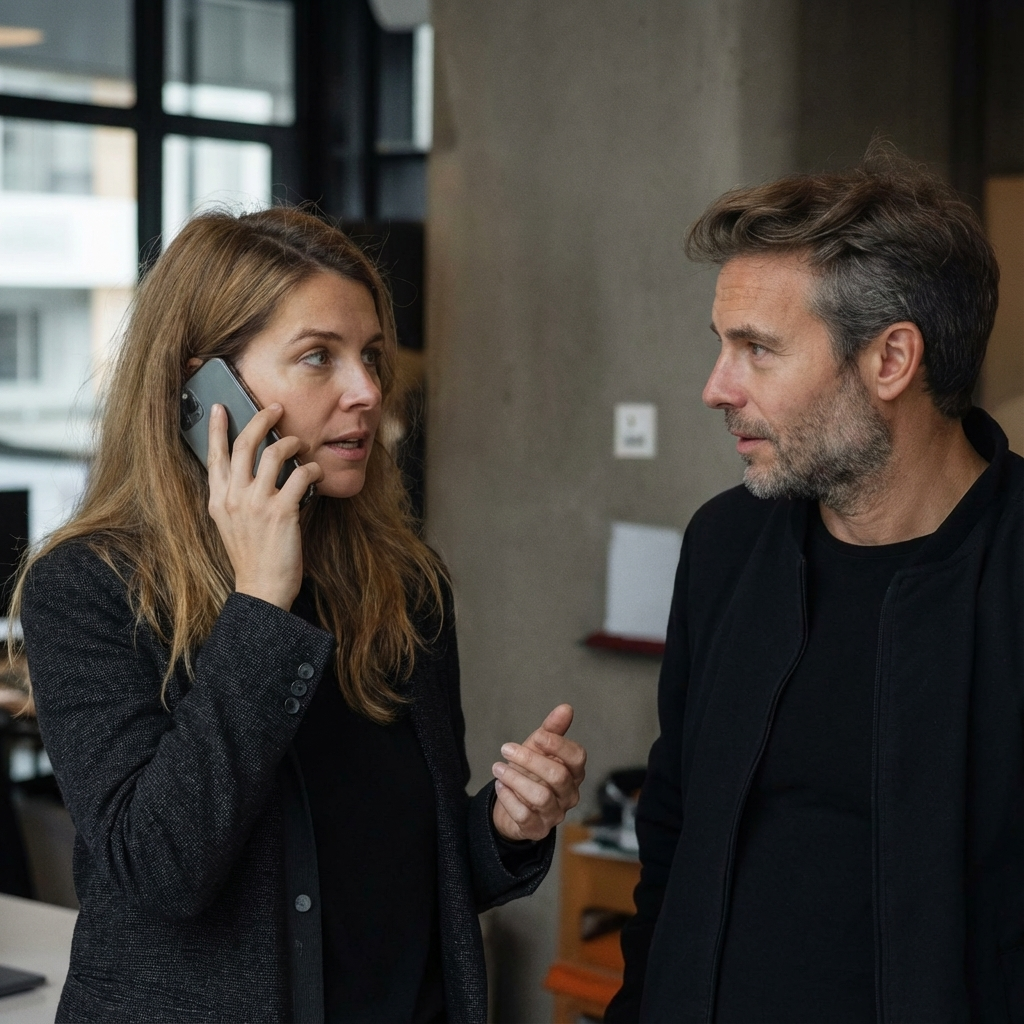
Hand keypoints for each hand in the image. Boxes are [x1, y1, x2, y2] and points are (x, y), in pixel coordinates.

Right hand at [206, 403, 322, 610]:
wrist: (261, 589)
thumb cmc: (252, 557)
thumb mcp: (231, 524)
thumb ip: (236, 497)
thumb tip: (253, 471)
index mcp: (218, 500)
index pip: (215, 456)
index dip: (218, 429)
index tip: (222, 408)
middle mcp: (234, 497)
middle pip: (244, 444)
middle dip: (261, 419)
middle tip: (275, 409)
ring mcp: (257, 504)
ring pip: (275, 453)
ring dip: (292, 443)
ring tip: (301, 444)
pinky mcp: (282, 512)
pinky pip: (300, 475)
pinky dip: (311, 469)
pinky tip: (316, 472)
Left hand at [491, 704, 585, 841]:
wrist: (511, 805)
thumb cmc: (529, 773)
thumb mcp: (537, 749)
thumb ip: (551, 730)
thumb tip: (566, 708)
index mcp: (574, 773)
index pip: (577, 757)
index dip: (559, 745)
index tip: (538, 736)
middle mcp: (569, 795)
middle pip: (558, 775)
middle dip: (529, 759)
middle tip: (506, 749)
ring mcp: (555, 814)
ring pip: (541, 796)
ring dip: (515, 778)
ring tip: (497, 768)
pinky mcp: (537, 829)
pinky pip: (524, 815)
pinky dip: (508, 798)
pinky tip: (499, 786)